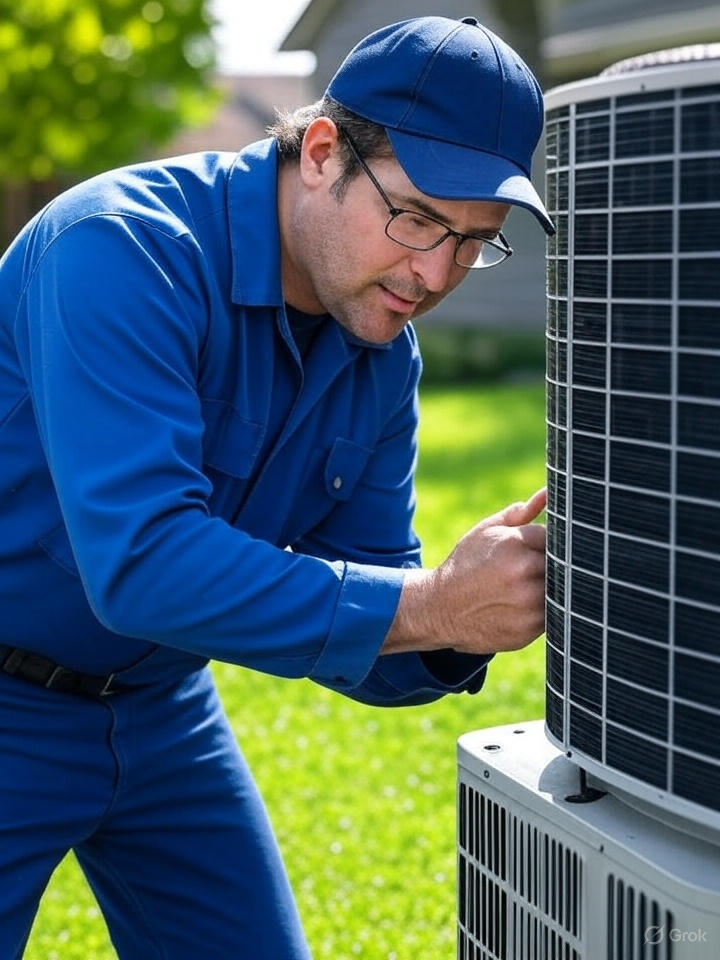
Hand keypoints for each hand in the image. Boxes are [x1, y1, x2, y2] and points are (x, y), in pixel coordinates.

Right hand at [384, 488, 545, 656]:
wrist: (440, 608)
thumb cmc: (465, 565)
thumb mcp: (485, 531)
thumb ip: (520, 513)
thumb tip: (548, 493)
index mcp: (514, 543)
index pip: (554, 535)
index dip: (543, 543)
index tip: (531, 549)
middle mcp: (524, 572)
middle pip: (561, 563)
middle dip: (548, 564)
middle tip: (527, 569)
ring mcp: (530, 603)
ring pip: (560, 589)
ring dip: (549, 587)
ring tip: (522, 588)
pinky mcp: (531, 628)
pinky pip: (553, 614)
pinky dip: (543, 609)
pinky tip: (520, 606)